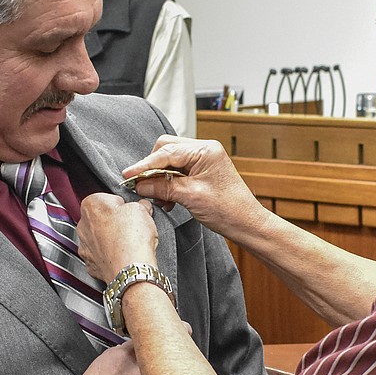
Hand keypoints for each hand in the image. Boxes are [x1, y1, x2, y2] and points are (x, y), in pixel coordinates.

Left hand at [77, 193, 158, 283]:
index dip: (123, 205)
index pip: (108, 198)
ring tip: (129, 242)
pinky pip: (101, 256)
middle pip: (101, 219)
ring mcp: (85, 247)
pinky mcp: (91, 264)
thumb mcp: (141, 209)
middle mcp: (83, 226)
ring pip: (99, 238)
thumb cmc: (131, 239)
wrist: (130, 269)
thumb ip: (138, 205)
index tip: (131, 211)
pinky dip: (110, 256)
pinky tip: (123, 255)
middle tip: (132, 227)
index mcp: (92, 205)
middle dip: (115, 222)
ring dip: (111, 239)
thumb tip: (141, 206)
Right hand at [121, 137, 266, 238]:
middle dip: (152, 169)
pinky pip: (177, 172)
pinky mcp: (202, 171)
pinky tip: (167, 200)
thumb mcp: (191, 197)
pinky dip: (169, 184)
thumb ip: (163, 188)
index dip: (144, 165)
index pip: (166, 152)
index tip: (128, 175)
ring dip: (160, 179)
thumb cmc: (228, 210)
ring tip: (159, 199)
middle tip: (142, 187)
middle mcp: (204, 150)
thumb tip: (139, 185)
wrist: (247, 224)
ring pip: (170, 161)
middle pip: (166, 150)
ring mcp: (203, 160)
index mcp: (205, 151)